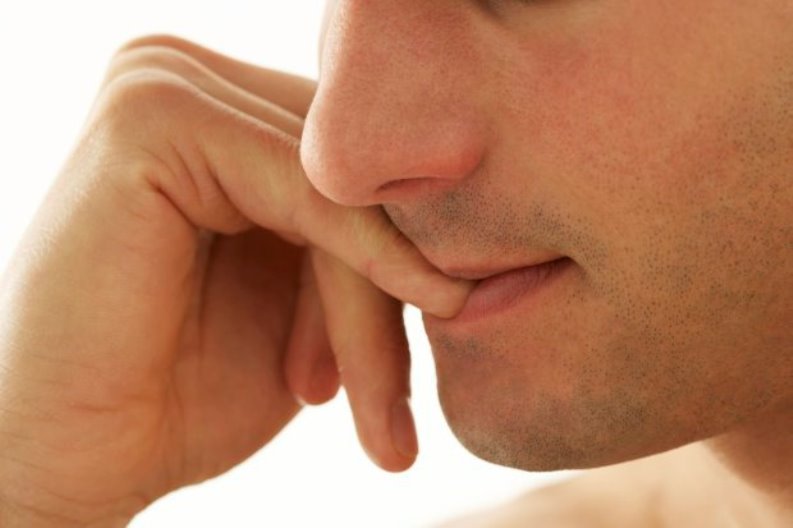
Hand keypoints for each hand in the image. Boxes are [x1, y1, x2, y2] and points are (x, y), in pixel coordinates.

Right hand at [0, 35, 469, 526]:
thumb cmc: (182, 389)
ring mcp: (162, 84)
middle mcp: (186, 77)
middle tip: (394, 407)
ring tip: (377, 415)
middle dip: (391, 293)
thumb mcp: (303, 307)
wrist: (74, 459)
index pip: (355, 166)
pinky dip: (360, 270)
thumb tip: (466, 228)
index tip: (447, 342)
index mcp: (216, 110)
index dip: (406, 257)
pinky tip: (376, 365)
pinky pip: (307, 191)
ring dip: (373, 307)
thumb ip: (361, 245)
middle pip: (353, 174)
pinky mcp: (151, 118)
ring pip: (341, 188)